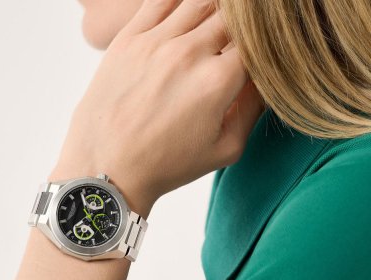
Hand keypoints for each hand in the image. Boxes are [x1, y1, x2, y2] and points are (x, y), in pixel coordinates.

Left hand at [50, 0, 264, 216]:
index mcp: (217, 81)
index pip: (257, 44)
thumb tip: (265, 80)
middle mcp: (189, 53)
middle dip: (241, 30)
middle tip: (233, 49)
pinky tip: (185, 18)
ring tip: (211, 36)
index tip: (256, 61)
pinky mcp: (128, 39)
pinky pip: (161, 0)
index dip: (262, 50)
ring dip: (214, 13)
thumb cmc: (165, 165)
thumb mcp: (224, 150)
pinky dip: (180, 2)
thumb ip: (252, 110)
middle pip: (232, 17)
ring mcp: (155, 42)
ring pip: (199, 2)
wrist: (109, 168)